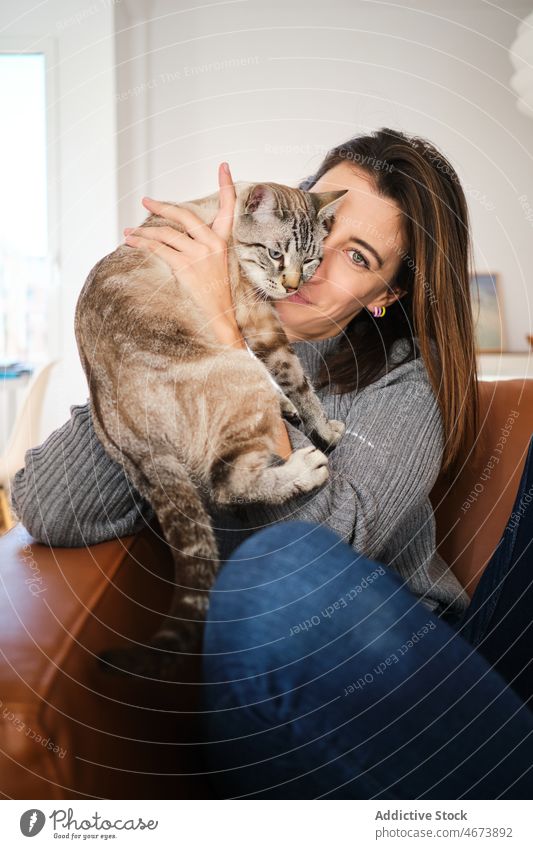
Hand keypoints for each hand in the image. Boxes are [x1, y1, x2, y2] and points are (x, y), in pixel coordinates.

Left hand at [123, 162, 237, 335]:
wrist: (220, 318)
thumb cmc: (216, 296)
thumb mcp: (216, 267)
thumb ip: (202, 248)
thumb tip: (175, 238)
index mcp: (222, 241)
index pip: (229, 208)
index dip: (227, 185)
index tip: (224, 165)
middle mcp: (213, 244)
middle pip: (185, 215)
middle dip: (163, 207)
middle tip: (146, 202)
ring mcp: (199, 255)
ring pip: (165, 234)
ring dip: (143, 233)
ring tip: (129, 233)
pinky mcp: (185, 266)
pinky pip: (158, 249)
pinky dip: (141, 244)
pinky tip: (131, 242)